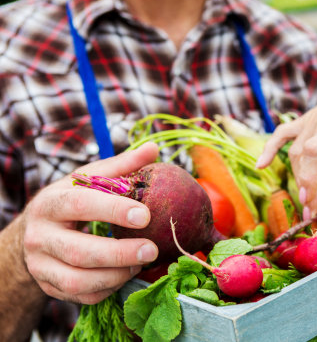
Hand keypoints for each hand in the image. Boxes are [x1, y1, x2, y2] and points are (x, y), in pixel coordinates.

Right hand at [22, 142, 159, 303]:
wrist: (35, 232)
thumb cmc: (72, 201)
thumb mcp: (88, 179)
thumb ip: (121, 166)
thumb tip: (154, 148)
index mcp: (52, 202)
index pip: (80, 204)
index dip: (113, 210)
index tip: (146, 215)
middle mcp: (40, 235)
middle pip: (79, 251)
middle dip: (120, 253)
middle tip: (153, 250)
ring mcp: (41, 265)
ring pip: (78, 280)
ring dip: (116, 275)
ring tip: (141, 263)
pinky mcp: (49, 287)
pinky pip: (81, 296)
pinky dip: (108, 289)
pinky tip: (125, 275)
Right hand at [257, 90, 316, 219]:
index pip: (315, 152)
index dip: (310, 180)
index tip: (312, 204)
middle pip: (302, 154)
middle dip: (305, 186)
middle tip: (312, 211)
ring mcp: (314, 113)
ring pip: (294, 149)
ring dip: (297, 176)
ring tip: (306, 200)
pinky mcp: (309, 117)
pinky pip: (284, 132)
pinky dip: (271, 148)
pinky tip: (261, 164)